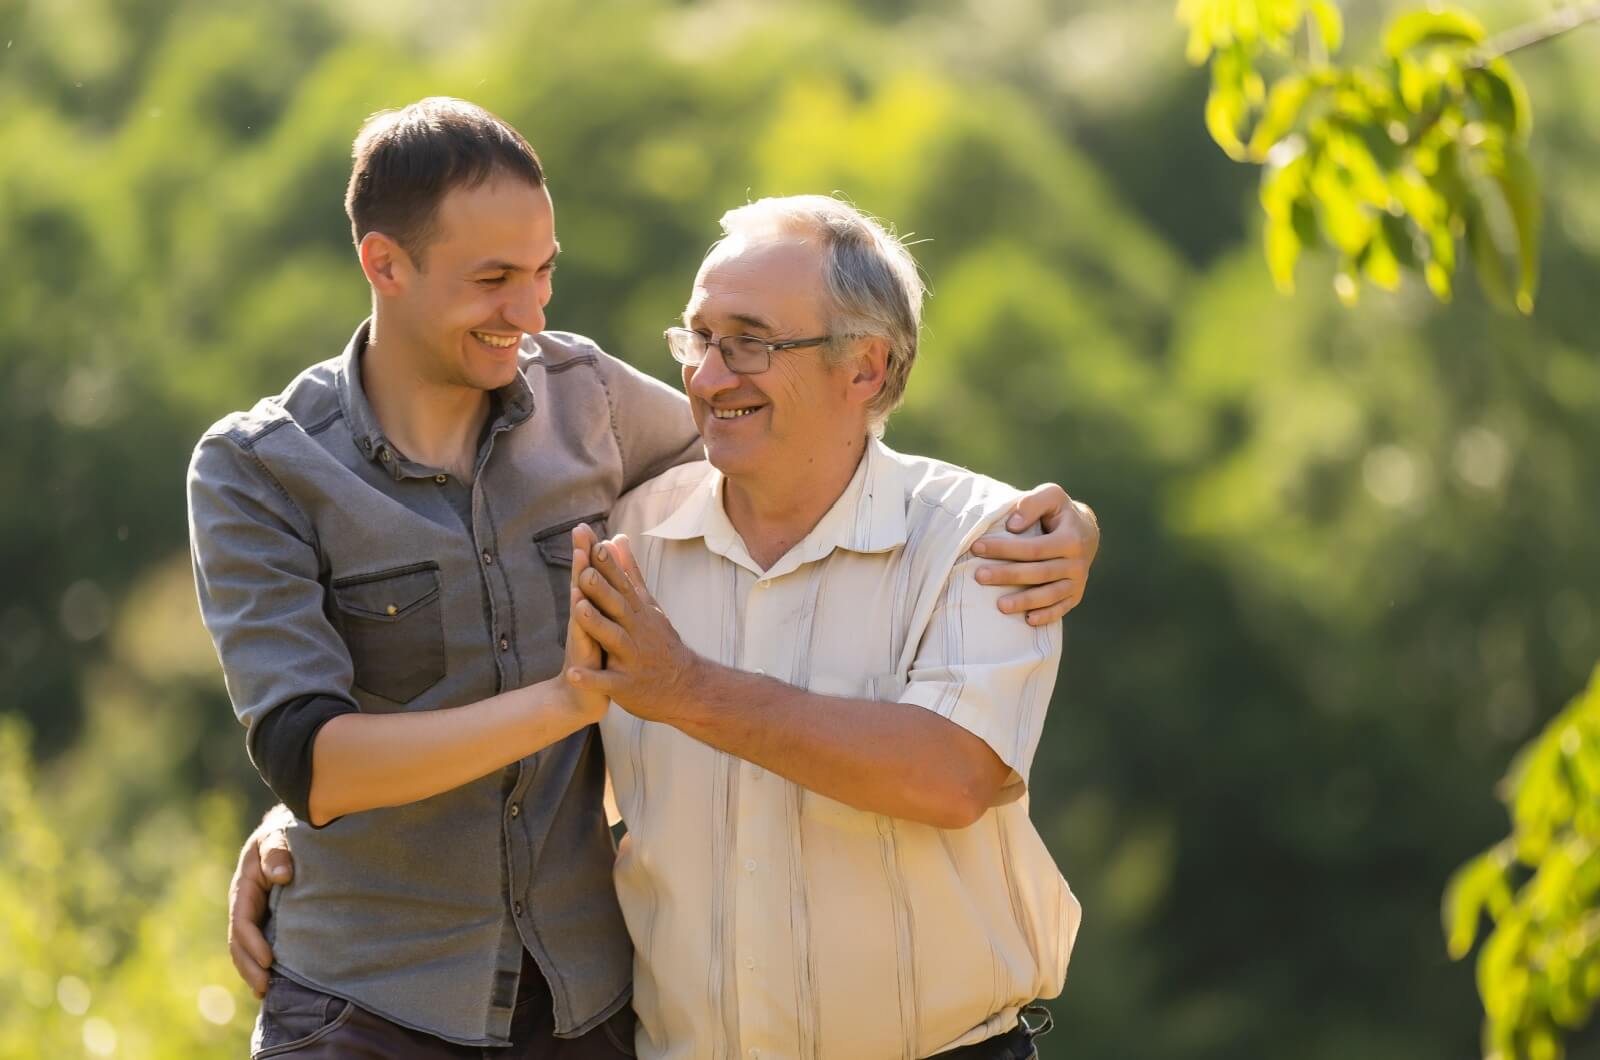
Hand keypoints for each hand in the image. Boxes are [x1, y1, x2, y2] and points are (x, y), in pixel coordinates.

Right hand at [229, 809, 293, 997]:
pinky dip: (260, 963)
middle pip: (239, 943)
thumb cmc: (283, 832)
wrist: (287, 830)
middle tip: (264, 988)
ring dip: (252, 970)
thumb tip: (281, 875)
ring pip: (245, 948)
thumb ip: (278, 852)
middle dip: (249, 967)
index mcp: (244, 888)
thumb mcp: (278, 836)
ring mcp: (253, 913)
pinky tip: (272, 981)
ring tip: (265, 992)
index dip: (253, 944)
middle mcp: (244, 905)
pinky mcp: (265, 918)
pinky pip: (258, 944)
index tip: (269, 961)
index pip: (242, 922)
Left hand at [568, 534, 700, 722]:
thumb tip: (616, 537)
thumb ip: (628, 572)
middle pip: (617, 607)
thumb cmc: (659, 642)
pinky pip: (606, 681)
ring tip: (577, 611)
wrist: (686, 686)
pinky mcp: (626, 685)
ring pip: (613, 639)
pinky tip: (573, 674)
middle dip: (602, 590)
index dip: (609, 566)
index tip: (596, 544)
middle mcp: (636, 631)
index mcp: (638, 612)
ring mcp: (632, 658)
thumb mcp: (647, 604)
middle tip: (585, 572)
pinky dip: (591, 679)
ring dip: (597, 625)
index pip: (622, 584)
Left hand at [970, 483, 1098, 624]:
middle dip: (1007, 575)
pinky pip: (1061, 608)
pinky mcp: (1075, 595)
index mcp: (1070, 539)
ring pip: (1049, 594)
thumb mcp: (1051, 496)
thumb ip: (1032, 503)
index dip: (1004, 548)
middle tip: (979, 576)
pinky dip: (1046, 616)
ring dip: (1025, 601)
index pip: (1033, 548)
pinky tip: (1028, 620)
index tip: (977, 547)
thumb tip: (1012, 526)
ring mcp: (1077, 581)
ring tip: (1000, 606)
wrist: (1086, 531)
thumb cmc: (1060, 512)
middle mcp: (1077, 563)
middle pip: (1038, 573)